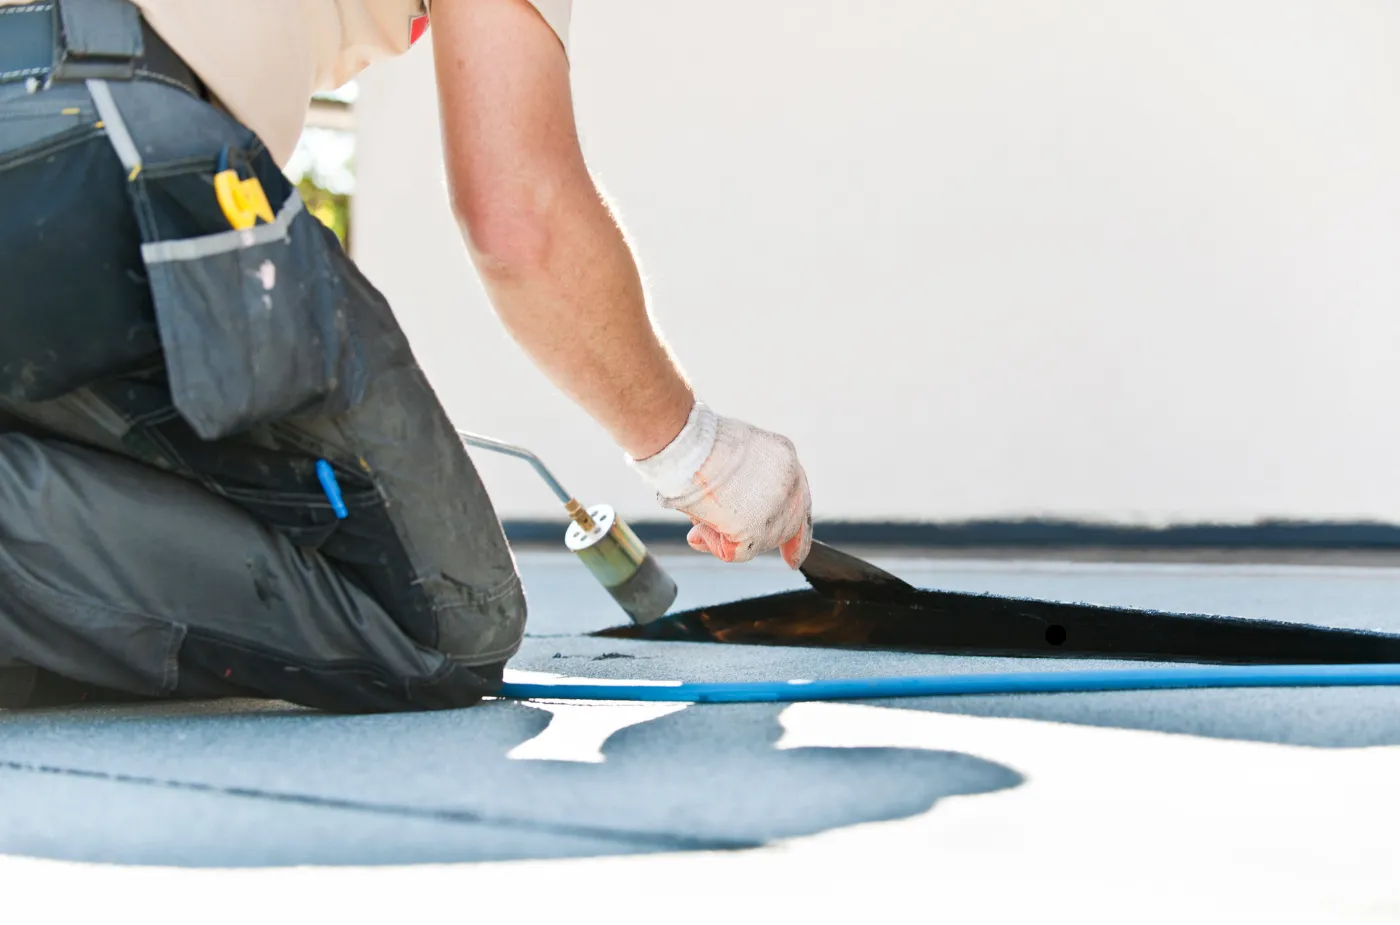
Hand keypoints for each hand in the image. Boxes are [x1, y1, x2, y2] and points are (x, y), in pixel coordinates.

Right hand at [630, 402, 812, 567]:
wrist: (684, 445)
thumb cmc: (693, 445)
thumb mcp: (727, 460)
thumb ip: (733, 493)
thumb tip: (704, 532)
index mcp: (783, 457)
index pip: (798, 500)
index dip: (796, 533)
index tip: (791, 558)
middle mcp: (788, 481)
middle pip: (784, 526)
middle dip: (759, 540)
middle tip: (724, 541)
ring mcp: (775, 506)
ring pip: (758, 541)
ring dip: (725, 534)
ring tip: (700, 511)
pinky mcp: (755, 527)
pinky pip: (737, 552)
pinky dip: (714, 544)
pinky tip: (700, 525)